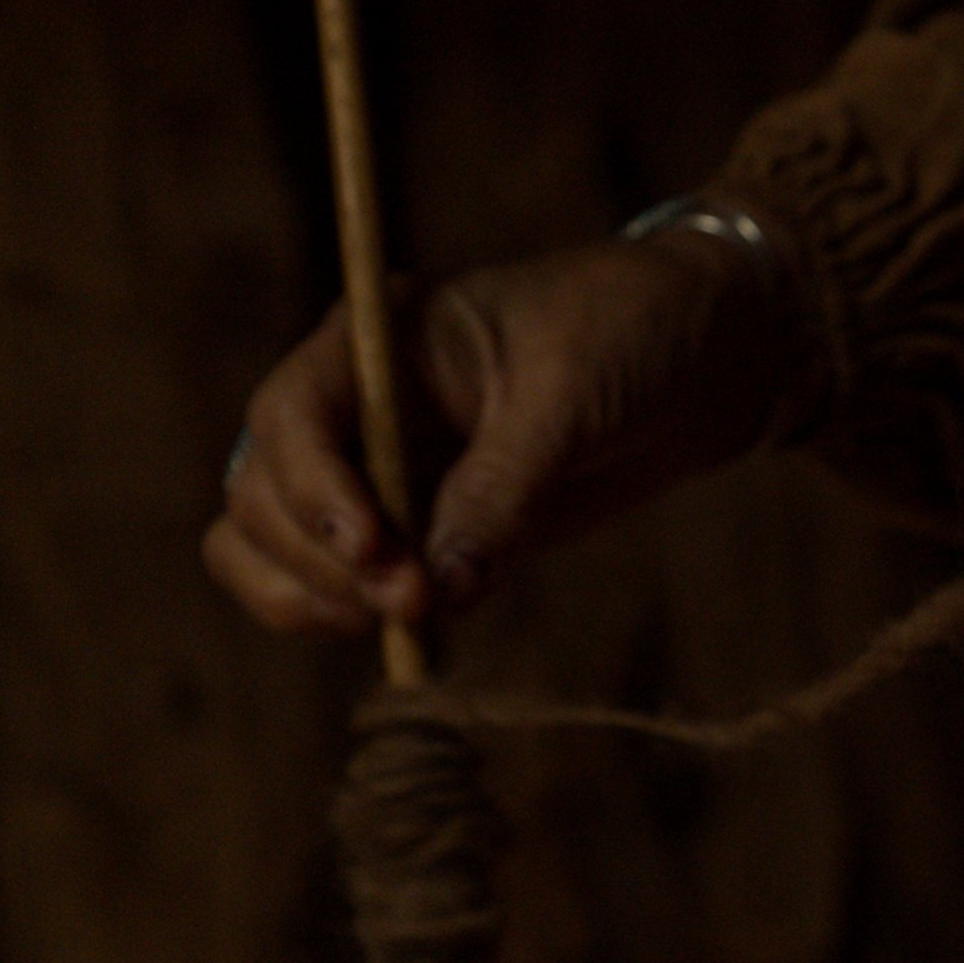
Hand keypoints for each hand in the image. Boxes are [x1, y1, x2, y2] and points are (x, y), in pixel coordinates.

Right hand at [204, 225, 810, 633]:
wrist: (702, 356)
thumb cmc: (630, 332)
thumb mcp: (568, 395)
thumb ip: (503, 487)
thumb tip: (442, 588)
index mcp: (377, 338)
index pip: (289, 417)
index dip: (312, 493)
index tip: (377, 550)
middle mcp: (356, 405)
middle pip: (262, 494)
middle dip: (320, 560)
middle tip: (415, 600)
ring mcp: (377, 471)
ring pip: (269, 546)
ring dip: (314, 598)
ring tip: (410, 616)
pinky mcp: (418, 530)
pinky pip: (337, 585)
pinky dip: (349, 617)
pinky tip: (419, 630)